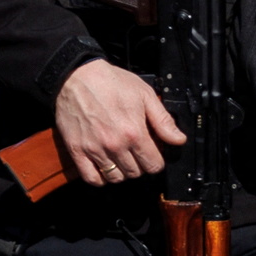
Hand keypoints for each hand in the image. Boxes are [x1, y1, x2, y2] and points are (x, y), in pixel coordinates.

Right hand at [54, 58, 185, 185]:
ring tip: (121, 159)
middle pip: (135, 173)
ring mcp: (95, 150)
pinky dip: (100, 178)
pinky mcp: (77, 150)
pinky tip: (104, 168)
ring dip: (121, 172)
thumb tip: (179, 139)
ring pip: (115, 178)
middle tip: (136, 153)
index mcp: (134, 133)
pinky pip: (91, 178)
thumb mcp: (144, 95)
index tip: (152, 154)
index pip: (153, 165)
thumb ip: (163, 120)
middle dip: (140, 165)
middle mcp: (115, 145)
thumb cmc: (110, 82)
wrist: (77, 77)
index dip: (156, 161)